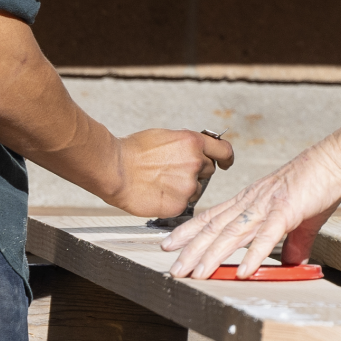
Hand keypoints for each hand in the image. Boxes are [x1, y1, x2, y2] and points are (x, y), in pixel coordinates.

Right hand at [105, 129, 234, 219]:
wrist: (114, 168)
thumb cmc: (132, 151)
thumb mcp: (165, 136)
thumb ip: (185, 145)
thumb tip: (192, 151)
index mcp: (193, 142)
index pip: (223, 150)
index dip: (226, 158)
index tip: (226, 162)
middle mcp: (195, 163)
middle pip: (208, 171)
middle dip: (195, 172)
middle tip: (173, 172)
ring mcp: (188, 185)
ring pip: (195, 189)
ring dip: (183, 188)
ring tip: (160, 183)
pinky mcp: (179, 204)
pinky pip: (183, 204)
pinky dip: (172, 201)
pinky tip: (157, 193)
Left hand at [161, 139, 340, 277]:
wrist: (335, 159)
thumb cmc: (317, 182)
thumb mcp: (300, 217)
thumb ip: (293, 241)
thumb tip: (292, 261)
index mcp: (250, 200)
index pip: (212, 217)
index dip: (188, 232)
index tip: (169, 245)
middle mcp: (252, 202)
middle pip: (214, 228)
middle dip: (191, 250)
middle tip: (173, 268)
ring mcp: (267, 206)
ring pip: (232, 233)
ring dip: (212, 255)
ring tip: (196, 273)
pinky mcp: (287, 211)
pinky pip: (267, 236)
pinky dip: (253, 254)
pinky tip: (242, 271)